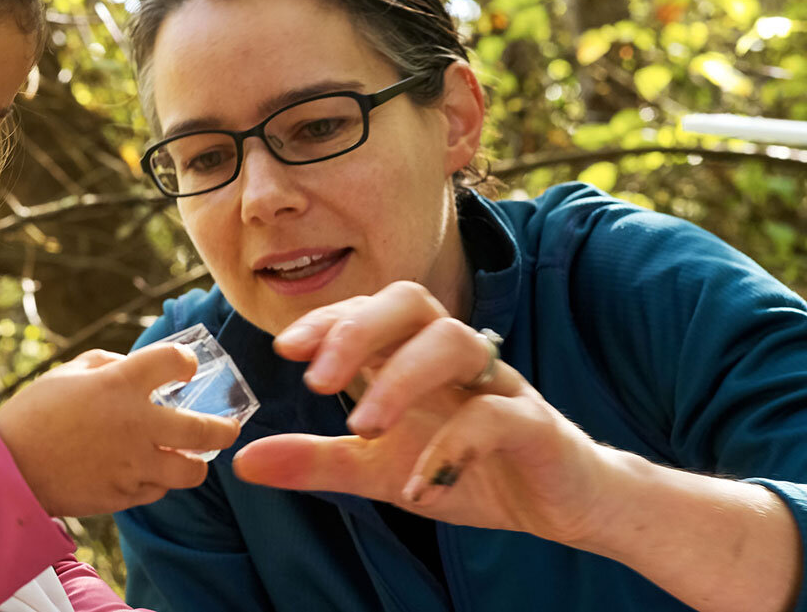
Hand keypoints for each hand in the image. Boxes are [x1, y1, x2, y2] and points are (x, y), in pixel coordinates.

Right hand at [0, 345, 240, 517]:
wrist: (7, 469)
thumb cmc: (34, 414)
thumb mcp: (68, 373)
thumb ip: (108, 363)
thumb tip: (132, 366)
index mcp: (120, 384)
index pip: (176, 361)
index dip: (186, 361)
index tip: (184, 367)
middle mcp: (136, 424)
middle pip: (205, 429)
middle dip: (224, 427)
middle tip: (227, 426)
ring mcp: (134, 464)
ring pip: (192, 472)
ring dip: (195, 462)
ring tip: (190, 456)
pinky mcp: (124, 495)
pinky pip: (158, 490)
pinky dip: (159, 480)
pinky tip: (148, 470)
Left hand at [234, 281, 621, 546]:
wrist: (565, 504)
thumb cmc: (470, 471)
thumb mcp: (380, 471)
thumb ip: (317, 460)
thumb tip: (241, 462)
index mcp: (416, 357)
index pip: (370, 309)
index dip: (328, 318)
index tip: (284, 347)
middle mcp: (456, 359)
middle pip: (412, 302)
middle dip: (357, 329)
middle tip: (314, 379)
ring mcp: (500, 385)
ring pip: (453, 343)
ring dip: (400, 380)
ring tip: (362, 427)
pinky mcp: (536, 426)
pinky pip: (496, 415)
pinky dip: (452, 447)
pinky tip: (419, 488)